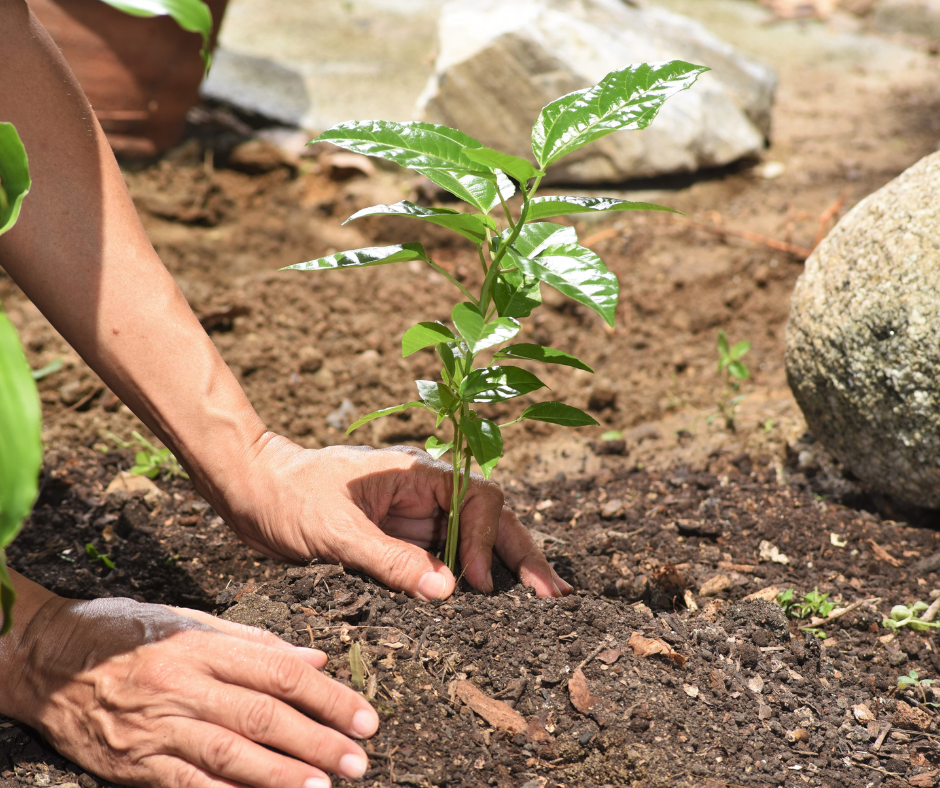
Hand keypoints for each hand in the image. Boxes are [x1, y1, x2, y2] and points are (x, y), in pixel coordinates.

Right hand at [9, 596, 377, 787]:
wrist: (47, 657)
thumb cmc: (124, 632)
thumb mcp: (190, 620)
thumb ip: (255, 642)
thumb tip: (315, 659)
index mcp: (203, 645)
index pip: (280, 672)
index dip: (328, 696)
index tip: (363, 716)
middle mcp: (184, 684)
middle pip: (263, 716)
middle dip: (318, 740)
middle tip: (358, 760)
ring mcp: (158, 726)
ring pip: (231, 753)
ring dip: (282, 774)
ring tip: (323, 787)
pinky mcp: (135, 762)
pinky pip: (187, 784)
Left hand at [219, 436, 570, 599]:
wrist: (254, 492)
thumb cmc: (289, 497)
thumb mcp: (334, 529)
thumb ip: (389, 559)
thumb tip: (447, 591)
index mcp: (416, 473)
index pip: (476, 499)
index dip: (483, 540)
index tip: (471, 583)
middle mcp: (426, 492)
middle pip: (490, 517)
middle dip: (521, 553)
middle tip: (554, 594)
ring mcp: (418, 517)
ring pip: (476, 538)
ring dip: (508, 566)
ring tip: (544, 597)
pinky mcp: (404, 540)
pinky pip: (448, 558)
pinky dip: (474, 577)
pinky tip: (496, 600)